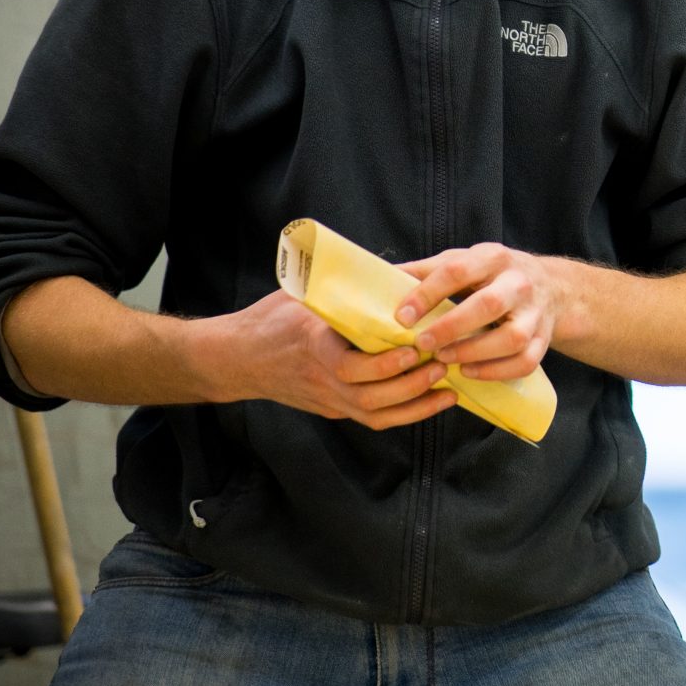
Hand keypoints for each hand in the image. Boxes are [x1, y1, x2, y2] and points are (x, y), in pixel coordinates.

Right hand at [207, 291, 459, 429]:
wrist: (237, 357)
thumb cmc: (273, 318)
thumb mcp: (302, 295)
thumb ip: (342, 286)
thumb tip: (392, 267)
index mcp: (312, 346)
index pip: (346, 366)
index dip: (382, 364)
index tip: (413, 348)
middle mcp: (321, 379)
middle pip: (368, 397)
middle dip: (409, 385)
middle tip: (441, 365)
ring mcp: (327, 399)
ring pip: (375, 414)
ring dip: (415, 405)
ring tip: (448, 387)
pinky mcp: (334, 408)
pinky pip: (372, 418)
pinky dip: (406, 414)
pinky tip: (433, 401)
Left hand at [394, 241, 568, 382]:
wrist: (551, 287)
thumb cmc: (492, 276)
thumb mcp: (463, 262)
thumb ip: (425, 271)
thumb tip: (378, 279)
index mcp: (494, 257)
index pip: (458, 271)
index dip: (427, 294)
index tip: (401, 317)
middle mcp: (519, 282)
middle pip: (489, 305)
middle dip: (451, 327)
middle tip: (421, 343)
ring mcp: (536, 313)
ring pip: (512, 338)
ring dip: (474, 352)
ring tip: (444, 359)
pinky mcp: (544, 339)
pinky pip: (525, 362)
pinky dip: (495, 371)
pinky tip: (468, 372)